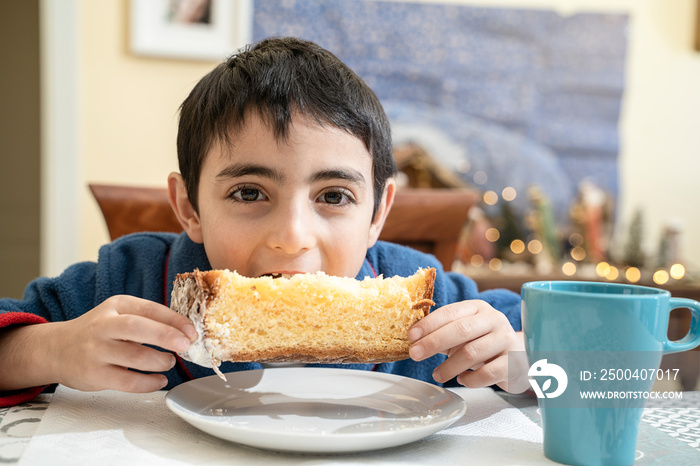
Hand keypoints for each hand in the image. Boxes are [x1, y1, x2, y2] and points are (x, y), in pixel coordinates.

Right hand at [46, 295, 196, 392]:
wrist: (56, 349)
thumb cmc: (97, 331)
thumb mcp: (118, 314)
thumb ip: (146, 318)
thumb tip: (184, 331)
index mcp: (115, 306)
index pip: (149, 309)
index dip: (174, 320)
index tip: (192, 331)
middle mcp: (103, 326)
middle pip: (138, 328)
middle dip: (167, 336)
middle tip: (186, 345)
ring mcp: (96, 351)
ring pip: (135, 357)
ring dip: (160, 361)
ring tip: (169, 362)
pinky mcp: (94, 375)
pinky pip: (127, 382)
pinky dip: (149, 383)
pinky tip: (159, 380)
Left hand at [408, 300, 528, 392]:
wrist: (520, 357)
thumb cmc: (484, 342)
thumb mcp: (465, 332)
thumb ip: (443, 332)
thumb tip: (414, 339)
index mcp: (478, 308)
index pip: (450, 312)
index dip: (429, 324)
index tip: (411, 336)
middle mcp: (494, 320)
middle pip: (461, 330)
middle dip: (433, 342)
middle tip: (415, 354)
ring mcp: (506, 340)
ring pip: (473, 352)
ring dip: (449, 366)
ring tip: (437, 375)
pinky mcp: (513, 362)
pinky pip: (488, 373)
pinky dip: (470, 379)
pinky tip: (461, 380)